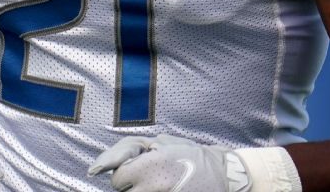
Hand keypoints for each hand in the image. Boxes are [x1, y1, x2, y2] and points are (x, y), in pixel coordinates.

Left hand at [89, 135, 249, 191]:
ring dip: (141, 191)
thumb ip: (132, 149)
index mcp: (149, 167)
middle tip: (148, 178)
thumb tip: (106, 164)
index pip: (118, 179)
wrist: (222, 175)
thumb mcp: (162, 143)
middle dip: (131, 185)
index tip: (136, 170)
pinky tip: (165, 189)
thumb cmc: (191, 155)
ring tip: (159, 184)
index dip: (125, 173)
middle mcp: (152, 187)